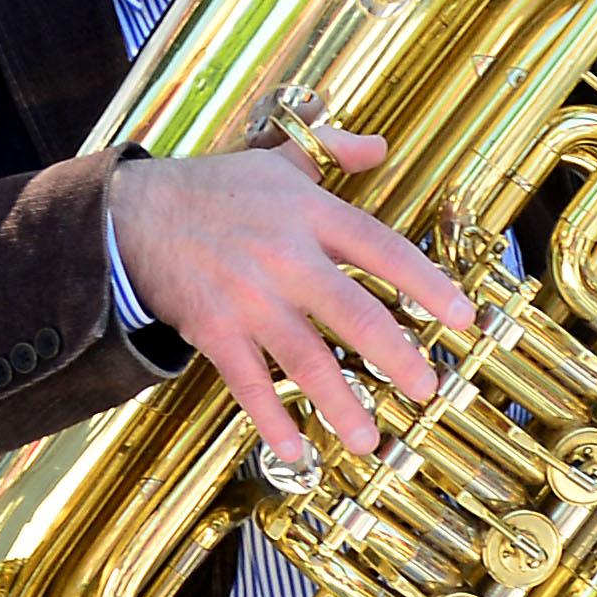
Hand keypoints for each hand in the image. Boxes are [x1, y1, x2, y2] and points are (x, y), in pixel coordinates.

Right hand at [106, 129, 475, 466]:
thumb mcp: (276, 158)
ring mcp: (250, 299)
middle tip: (426, 389)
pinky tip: (295, 449)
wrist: (134, 214)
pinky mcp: (216, 330)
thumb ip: (331, 150)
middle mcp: (287, 259)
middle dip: (394, 355)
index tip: (462, 317)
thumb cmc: (212, 188)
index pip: (382, 249)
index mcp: (310, 215)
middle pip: (353, 312)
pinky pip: (249, 383)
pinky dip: (271, 419)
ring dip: (340, 402)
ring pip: (306, 358)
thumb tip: (378, 147)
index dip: (427, 283)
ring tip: (369, 440)